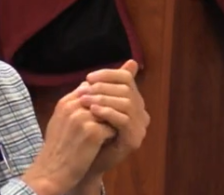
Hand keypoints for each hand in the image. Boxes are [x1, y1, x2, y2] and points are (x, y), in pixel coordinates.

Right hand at [22, 83, 116, 194]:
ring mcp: (83, 119)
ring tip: (111, 130)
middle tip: (114, 119)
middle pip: (102, 98)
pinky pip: (113, 126)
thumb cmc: (57, 148)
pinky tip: (108, 142)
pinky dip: (113, 135)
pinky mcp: (93, 132)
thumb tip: (87, 86)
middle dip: (110, 107)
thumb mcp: (59, 119)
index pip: (90, 88)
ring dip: (113, 120)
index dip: (101, 98)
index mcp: (64, 102)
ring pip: (109, 111)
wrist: (52, 171)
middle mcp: (73, 107)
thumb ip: (73, 102)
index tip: (105, 109)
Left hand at [78, 60, 149, 178]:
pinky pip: (124, 120)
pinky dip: (108, 112)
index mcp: (133, 100)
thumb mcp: (95, 104)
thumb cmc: (89, 130)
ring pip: (126, 103)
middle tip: (83, 90)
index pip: (126, 78)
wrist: (84, 161)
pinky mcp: (134, 139)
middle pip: (127, 89)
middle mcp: (140, 112)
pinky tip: (93, 111)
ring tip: (84, 100)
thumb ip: (103, 86)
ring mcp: (139, 127)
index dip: (107, 74)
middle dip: (102, 87)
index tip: (88, 78)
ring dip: (103, 99)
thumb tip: (119, 63)